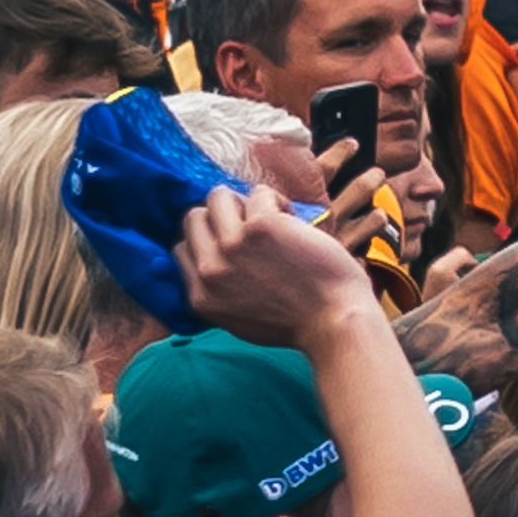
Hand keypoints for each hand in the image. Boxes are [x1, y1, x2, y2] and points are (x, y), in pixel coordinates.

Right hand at [176, 182, 379, 349]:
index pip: (182, 248)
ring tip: (274, 220)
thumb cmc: (300, 322)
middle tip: (253, 226)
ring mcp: (233, 245)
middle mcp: (209, 270)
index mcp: (200, 296)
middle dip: (222, 215)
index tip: (233, 239)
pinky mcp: (262, 226)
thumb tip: (212, 257)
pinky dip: (278, 200)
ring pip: (219, 197)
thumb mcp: (239, 319)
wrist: (334, 323)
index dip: (208, 238)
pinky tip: (294, 221)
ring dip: (246, 201)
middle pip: (194, 218)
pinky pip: (260, 193)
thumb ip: (218, 291)